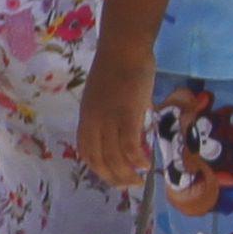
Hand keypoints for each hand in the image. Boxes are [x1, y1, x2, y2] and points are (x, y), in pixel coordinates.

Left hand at [77, 54, 152, 192]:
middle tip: (128, 185)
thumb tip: (132, 130)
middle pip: (99, 159)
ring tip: (138, 181)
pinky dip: (137, 158)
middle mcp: (93, 121)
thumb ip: (114, 115)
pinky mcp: (127, 114)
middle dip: (113, 177)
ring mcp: (109, 118)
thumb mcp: (107, 97)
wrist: (124, 48)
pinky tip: (146, 165)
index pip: (86, 151)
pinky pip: (129, 144)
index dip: (99, 168)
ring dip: (126, 173)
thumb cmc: (119, 68)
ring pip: (113, 156)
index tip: (112, 176)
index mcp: (86, 117)